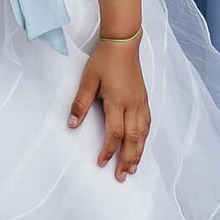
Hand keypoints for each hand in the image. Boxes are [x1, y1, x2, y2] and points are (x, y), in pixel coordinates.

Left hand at [69, 39, 151, 180]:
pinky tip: (141, 145)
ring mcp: (141, 102)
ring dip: (138, 152)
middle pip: (132, 139)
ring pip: (143, 133)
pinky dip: (144, 138)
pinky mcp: (144, 98)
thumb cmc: (104, 60)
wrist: (123, 43)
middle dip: (127, 159)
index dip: (108, 150)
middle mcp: (132, 105)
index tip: (102, 163)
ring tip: (133, 168)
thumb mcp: (88, 79)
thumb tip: (72, 123)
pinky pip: (147, 124)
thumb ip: (81, 103)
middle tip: (122, 176)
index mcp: (117, 101)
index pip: (114, 133)